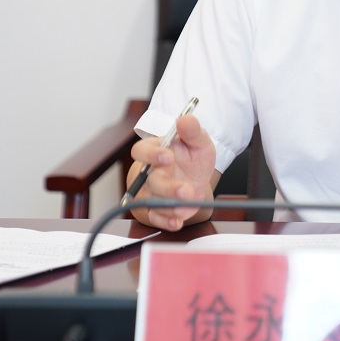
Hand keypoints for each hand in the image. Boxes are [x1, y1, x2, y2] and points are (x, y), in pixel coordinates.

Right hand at [128, 114, 217, 230]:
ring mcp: (151, 192)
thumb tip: (185, 119)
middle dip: (167, 187)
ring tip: (187, 205)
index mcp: (154, 150)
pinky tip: (177, 221)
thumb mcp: (198, 141)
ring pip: (150, 201)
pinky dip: (166, 221)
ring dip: (168, 206)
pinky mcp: (157, 210)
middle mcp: (149, 172)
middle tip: (186, 190)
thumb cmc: (192, 155)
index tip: (167, 156)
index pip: (141, 151)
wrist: (196, 176)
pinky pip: (155, 218)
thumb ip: (192, 130)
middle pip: (148, 181)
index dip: (151, 155)